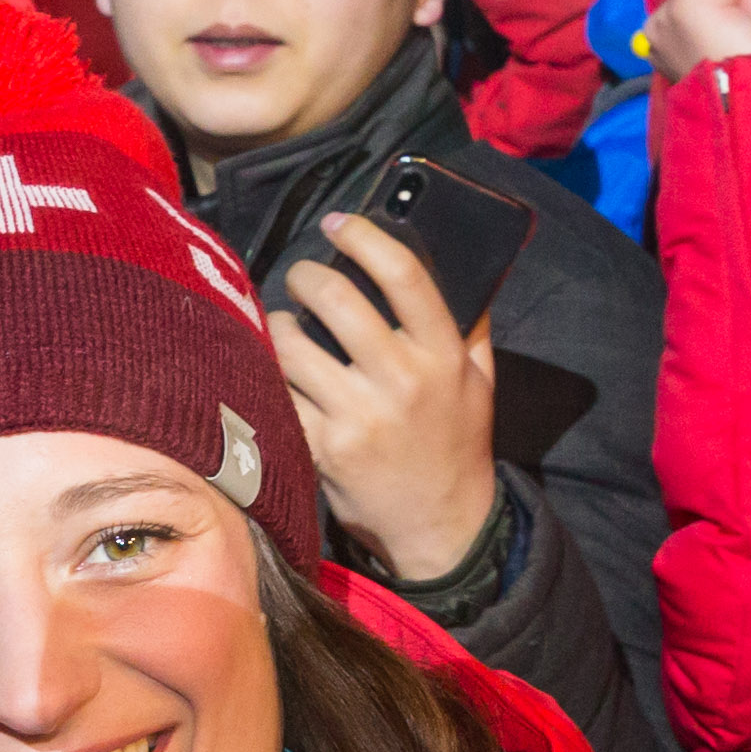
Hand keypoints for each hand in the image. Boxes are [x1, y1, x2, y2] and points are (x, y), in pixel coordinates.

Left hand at [274, 211, 501, 583]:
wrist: (441, 528)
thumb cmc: (458, 446)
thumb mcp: (480, 384)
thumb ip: (471, 327)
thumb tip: (463, 265)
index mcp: (443, 356)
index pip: (404, 275)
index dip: (365, 237)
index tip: (339, 223)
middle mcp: (402, 381)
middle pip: (335, 300)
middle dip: (305, 277)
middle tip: (301, 277)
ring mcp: (358, 417)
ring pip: (292, 346)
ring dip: (278, 327)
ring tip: (285, 327)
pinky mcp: (322, 448)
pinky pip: (279, 394)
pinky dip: (270, 377)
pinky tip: (275, 372)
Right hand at [642, 0, 750, 75]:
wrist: (750, 103)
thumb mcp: (737, 39)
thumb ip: (730, 9)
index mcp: (666, 41)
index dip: (743, 8)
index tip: (745, 43)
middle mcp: (660, 25)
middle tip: (749, 37)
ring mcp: (669, 10)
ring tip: (750, 31)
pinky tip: (749, 22)